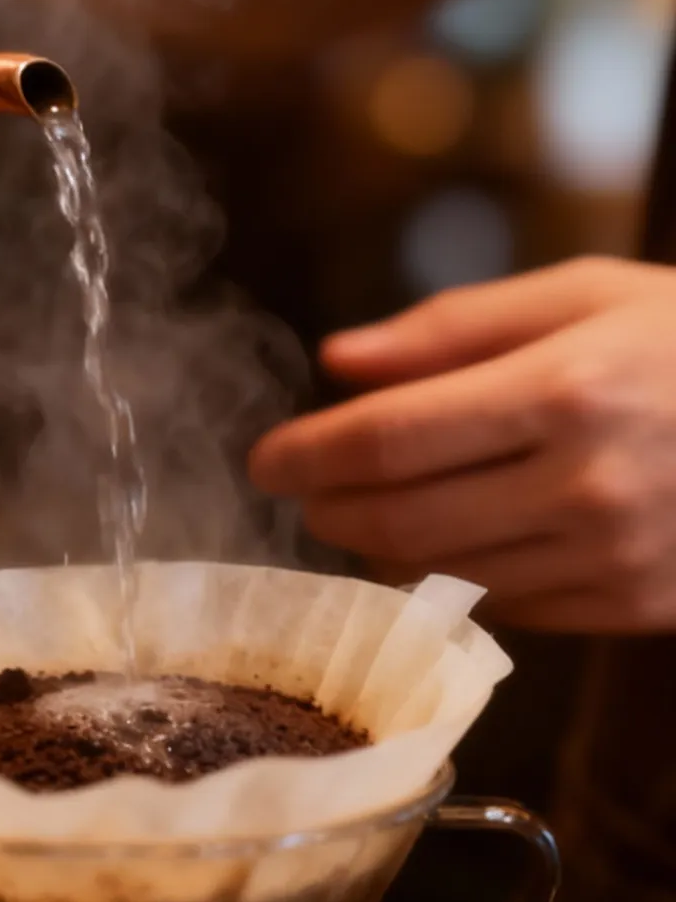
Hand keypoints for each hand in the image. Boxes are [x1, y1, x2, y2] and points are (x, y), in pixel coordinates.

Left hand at [248, 257, 675, 631]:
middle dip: (331, 507)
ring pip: (448, 575)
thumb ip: (454, 329)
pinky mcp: (634, 606)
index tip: (267, 456)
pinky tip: (448, 542)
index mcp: (564, 390)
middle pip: (403, 518)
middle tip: (302, 487)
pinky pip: (510, 607)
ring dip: (381, 550)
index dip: (311, 453)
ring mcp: (612, 556)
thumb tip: (340, 362)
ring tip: (361, 513)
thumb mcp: (582, 294)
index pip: (392, 438)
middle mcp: (584, 483)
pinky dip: (458, 579)